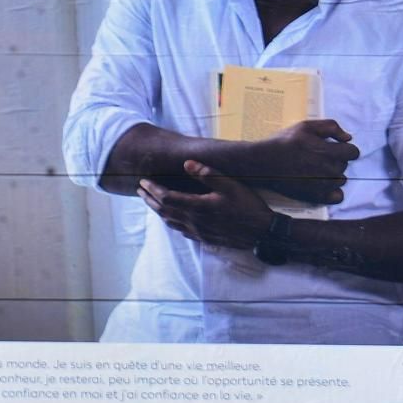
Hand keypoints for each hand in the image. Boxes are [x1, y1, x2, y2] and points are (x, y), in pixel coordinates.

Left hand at [144, 158, 277, 251]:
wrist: (263, 233)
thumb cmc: (248, 206)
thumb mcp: (231, 185)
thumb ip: (208, 174)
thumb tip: (187, 164)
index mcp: (197, 207)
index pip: (166, 198)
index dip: (152, 189)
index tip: (143, 181)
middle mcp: (194, 222)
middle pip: (164, 211)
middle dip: (150, 199)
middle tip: (140, 190)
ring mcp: (199, 232)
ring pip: (170, 222)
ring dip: (158, 211)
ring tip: (151, 201)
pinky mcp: (205, 239)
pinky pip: (181, 230)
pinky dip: (170, 221)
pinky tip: (171, 218)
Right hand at [229, 116, 356, 205]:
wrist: (263, 162)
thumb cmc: (284, 142)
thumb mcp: (305, 126)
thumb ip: (330, 127)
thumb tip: (348, 137)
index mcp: (328, 151)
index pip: (353, 152)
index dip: (345, 149)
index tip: (334, 148)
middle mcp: (329, 169)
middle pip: (345, 165)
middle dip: (335, 160)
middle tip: (317, 157)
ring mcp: (323, 185)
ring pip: (341, 180)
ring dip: (333, 174)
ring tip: (316, 170)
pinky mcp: (316, 196)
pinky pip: (338, 196)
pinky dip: (333, 191)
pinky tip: (321, 184)